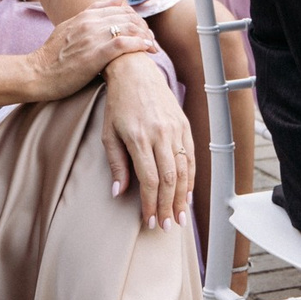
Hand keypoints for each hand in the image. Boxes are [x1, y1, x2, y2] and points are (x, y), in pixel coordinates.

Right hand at [29, 1, 158, 98]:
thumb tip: (116, 0)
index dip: (135, 18)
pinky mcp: (94, 55)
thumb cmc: (52, 56)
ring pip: (128, 28)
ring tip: (153, 46)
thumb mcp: (68, 27)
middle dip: (143, 27)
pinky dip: (138, 44)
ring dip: (145, 36)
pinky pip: (122, 44)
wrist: (36, 73)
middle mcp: (89, 23)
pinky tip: (146, 49)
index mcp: (84, 16)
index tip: (143, 30)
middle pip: (127, 17)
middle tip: (152, 39)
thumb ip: (91, 13)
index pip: (119, 9)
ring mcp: (92, 38)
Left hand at [99, 59, 194, 228]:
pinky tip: (187, 194)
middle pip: (170, 179)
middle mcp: (161, 134)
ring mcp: (175, 129)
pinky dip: (191, 178)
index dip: (150, 203)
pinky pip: (191, 157)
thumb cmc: (118, 104)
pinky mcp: (184, 126)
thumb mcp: (109, 133)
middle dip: (168, 206)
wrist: (135, 72)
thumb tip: (119, 193)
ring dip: (182, 197)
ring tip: (179, 217)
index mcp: (139, 137)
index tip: (149, 220)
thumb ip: (116, 164)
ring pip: (184, 170)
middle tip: (167, 226)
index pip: (149, 179)